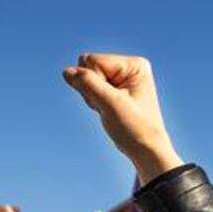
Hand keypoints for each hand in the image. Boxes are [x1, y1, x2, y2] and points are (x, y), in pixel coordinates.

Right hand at [63, 54, 183, 183]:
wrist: (146, 150)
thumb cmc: (135, 128)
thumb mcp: (110, 104)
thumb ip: (88, 84)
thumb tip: (66, 71)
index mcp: (134, 65)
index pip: (94, 61)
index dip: (94, 83)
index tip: (113, 102)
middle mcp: (128, 67)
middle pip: (87, 66)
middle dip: (91, 89)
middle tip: (109, 107)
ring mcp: (120, 77)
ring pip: (85, 77)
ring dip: (91, 96)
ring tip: (110, 110)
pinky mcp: (113, 87)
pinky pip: (88, 87)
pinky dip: (93, 101)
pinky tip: (107, 111)